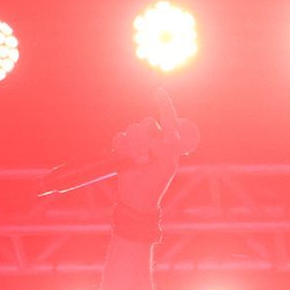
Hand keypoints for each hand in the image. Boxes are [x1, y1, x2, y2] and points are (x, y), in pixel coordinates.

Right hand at [111, 89, 199, 211]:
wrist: (136, 198)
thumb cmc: (156, 183)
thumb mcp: (166, 165)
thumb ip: (166, 147)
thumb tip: (155, 135)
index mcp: (168, 141)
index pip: (168, 118)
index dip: (164, 104)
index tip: (158, 91)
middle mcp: (153, 138)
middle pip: (147, 123)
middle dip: (145, 137)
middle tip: (146, 156)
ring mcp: (137, 142)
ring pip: (133, 129)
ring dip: (134, 146)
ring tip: (138, 162)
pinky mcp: (123, 147)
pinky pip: (120, 137)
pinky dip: (122, 148)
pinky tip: (126, 159)